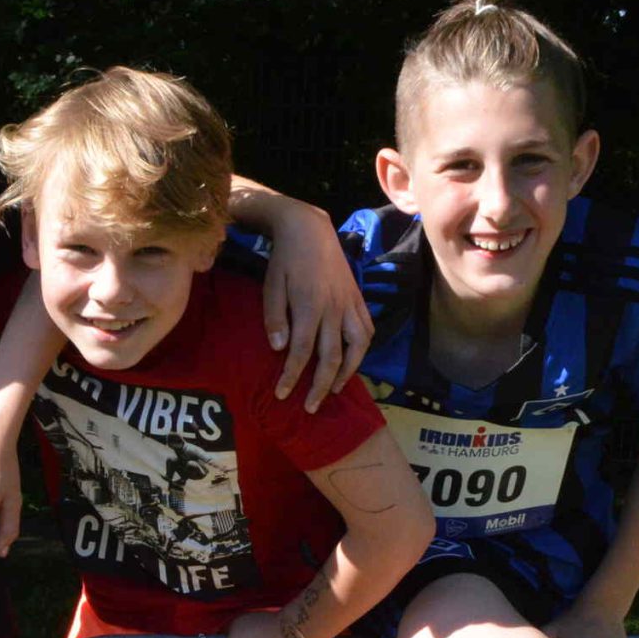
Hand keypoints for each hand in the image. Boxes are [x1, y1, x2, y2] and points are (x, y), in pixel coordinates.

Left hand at [260, 205, 373, 412]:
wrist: (309, 229)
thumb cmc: (284, 260)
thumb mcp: (271, 287)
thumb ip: (275, 318)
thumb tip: (280, 350)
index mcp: (309, 307)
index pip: (301, 352)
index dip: (292, 377)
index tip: (282, 395)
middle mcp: (333, 309)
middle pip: (331, 358)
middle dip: (320, 387)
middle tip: (309, 408)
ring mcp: (349, 304)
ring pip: (356, 347)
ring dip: (346, 373)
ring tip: (335, 390)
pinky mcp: (358, 298)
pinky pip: (367, 330)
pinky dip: (362, 350)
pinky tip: (351, 362)